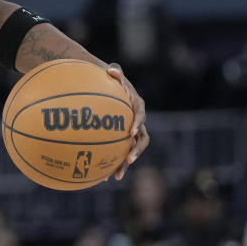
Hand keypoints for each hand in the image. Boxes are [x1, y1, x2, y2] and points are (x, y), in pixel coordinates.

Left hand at [106, 63, 148, 180]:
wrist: (107, 88)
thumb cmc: (109, 80)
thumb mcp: (112, 73)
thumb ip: (114, 72)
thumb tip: (112, 69)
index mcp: (136, 107)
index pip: (140, 116)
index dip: (137, 123)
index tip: (131, 132)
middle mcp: (137, 122)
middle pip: (142, 139)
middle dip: (136, 150)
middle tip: (129, 159)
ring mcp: (130, 133)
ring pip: (132, 150)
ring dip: (125, 163)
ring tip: (117, 175)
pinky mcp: (121, 140)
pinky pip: (119, 154)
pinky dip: (113, 165)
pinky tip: (104, 177)